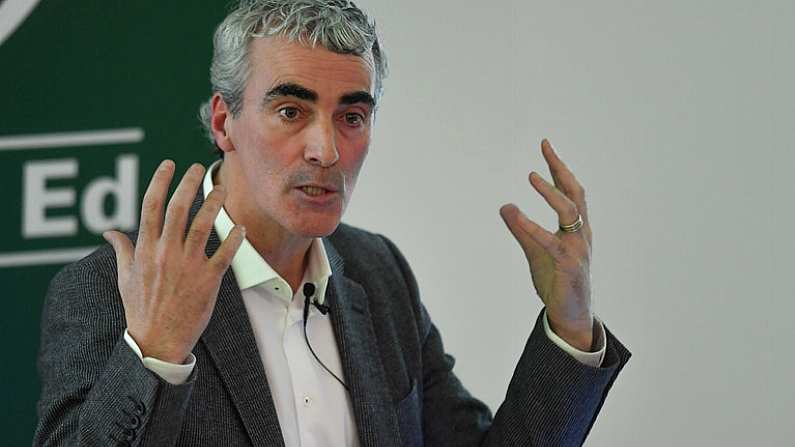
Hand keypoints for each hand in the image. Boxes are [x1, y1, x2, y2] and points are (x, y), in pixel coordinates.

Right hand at [103, 160, 244, 363]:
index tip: (169, 164)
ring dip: (214, 203)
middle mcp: (166, 253)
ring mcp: (188, 266)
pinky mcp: (208, 280)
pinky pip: (225, 253)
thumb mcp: (125, 277)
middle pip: (178, 208)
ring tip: (223, 189)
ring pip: (204, 225)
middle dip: (189, 183)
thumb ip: (122, 250)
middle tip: (198, 167)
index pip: (151, 206)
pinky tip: (241, 226)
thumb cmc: (141, 308)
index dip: (160, 181)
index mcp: (145, 250)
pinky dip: (235, 238)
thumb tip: (109, 231)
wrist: (157, 341)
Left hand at [499, 139, 594, 350]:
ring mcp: (578, 249)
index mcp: (576, 229)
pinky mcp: (570, 266)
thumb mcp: (534, 250)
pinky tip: (515, 215)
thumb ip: (520, 229)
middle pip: (575, 193)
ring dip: (551, 192)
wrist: (570, 314)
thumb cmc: (556, 281)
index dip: (559, 168)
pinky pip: (551, 242)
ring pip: (569, 213)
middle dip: (560, 169)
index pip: (570, 191)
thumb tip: (505, 206)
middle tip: (545, 147)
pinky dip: (532, 227)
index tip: (546, 145)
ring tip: (532, 175)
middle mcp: (581, 234)